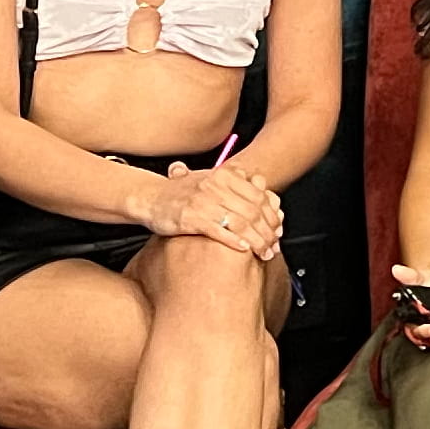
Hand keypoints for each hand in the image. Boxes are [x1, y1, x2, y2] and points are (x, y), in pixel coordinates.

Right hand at [145, 162, 280, 258]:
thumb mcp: (209, 179)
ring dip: (256, 240)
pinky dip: (234, 241)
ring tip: (263, 252)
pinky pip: (219, 231)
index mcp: (224, 176)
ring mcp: (203, 202)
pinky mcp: (191, 218)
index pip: (259, 196)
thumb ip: (234, 182)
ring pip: (240, 222)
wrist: (150, 198)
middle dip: (267, 232)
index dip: (272, 215)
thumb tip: (262, 186)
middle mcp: (216, 186)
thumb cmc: (180, 192)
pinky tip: (244, 249)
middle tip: (274, 246)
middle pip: (253, 211)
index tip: (278, 230)